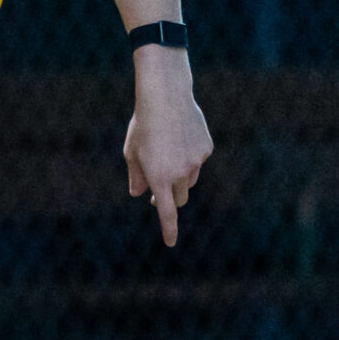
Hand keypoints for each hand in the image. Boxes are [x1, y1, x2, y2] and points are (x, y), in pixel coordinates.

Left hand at [124, 46, 212, 246]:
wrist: (165, 96)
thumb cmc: (143, 125)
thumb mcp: (131, 152)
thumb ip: (136, 176)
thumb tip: (140, 195)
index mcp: (158, 178)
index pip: (165, 212)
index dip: (169, 229)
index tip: (171, 243)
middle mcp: (180, 173)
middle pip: (179, 199)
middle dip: (170, 198)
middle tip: (159, 188)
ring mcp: (196, 162)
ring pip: (190, 180)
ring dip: (179, 176)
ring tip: (167, 152)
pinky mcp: (206, 149)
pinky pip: (198, 161)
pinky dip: (190, 156)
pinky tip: (180, 137)